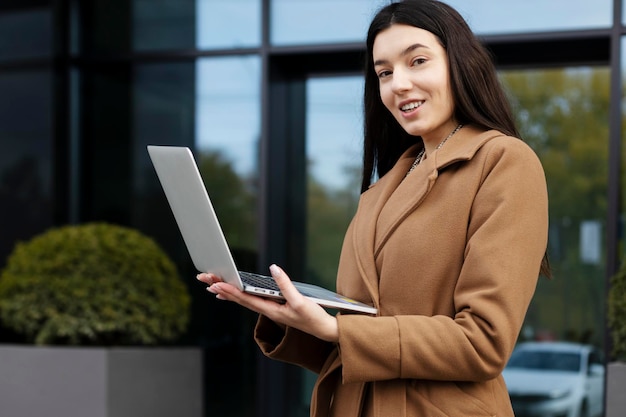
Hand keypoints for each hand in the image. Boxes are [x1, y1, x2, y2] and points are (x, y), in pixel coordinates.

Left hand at [197, 265, 338, 342]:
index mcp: (270, 309)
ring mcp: (269, 309)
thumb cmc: (311, 316)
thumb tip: (273, 268)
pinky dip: (238, 294)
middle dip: (221, 288)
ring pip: (243, 299)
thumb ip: (285, 285)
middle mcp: (266, 310)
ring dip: (227, 291)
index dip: (230, 290)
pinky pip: (250, 300)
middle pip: (239, 298)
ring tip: (212, 285)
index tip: (215, 284)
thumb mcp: (300, 300)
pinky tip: (231, 293)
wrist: (321, 329)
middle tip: (204, 279)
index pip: (245, 299)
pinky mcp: (273, 307)